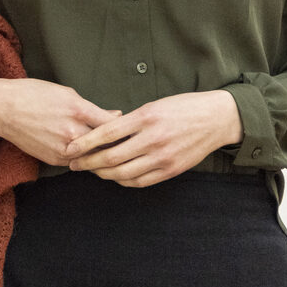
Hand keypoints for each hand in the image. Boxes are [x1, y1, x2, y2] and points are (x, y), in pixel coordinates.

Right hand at [0, 75, 120, 166]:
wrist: (2, 109)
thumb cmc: (33, 94)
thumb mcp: (67, 93)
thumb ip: (92, 108)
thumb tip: (115, 116)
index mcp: (78, 110)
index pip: (113, 125)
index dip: (126, 129)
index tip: (134, 130)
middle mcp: (72, 132)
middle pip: (106, 145)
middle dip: (119, 145)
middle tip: (132, 145)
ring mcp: (63, 148)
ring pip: (93, 157)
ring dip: (104, 155)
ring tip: (118, 153)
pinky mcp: (54, 159)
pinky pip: (77, 162)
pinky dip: (86, 159)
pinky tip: (93, 155)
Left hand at [64, 90, 242, 186]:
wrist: (216, 119)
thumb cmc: (183, 108)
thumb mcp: (155, 105)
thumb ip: (132, 120)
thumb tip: (105, 133)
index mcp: (146, 117)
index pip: (107, 133)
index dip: (85, 143)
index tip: (70, 148)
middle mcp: (153, 138)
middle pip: (111, 157)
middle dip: (88, 162)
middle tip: (74, 164)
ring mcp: (163, 157)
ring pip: (123, 173)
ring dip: (103, 174)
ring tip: (92, 171)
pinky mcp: (171, 170)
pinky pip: (140, 181)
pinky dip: (123, 181)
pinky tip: (115, 176)